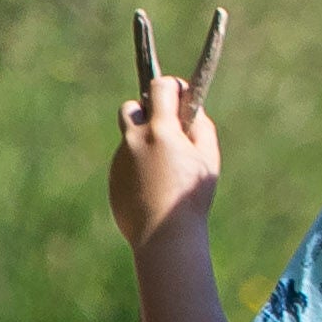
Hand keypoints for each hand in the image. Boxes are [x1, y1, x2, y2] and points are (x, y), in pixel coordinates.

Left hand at [109, 73, 221, 246]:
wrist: (163, 234)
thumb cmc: (191, 196)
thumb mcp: (207, 158)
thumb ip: (200, 126)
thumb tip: (191, 107)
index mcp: (160, 130)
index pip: (159, 87)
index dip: (171, 87)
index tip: (180, 95)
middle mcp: (135, 140)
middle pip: (132, 107)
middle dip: (147, 110)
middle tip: (165, 127)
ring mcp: (121, 160)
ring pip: (130, 139)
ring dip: (144, 143)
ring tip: (165, 170)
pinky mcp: (114, 178)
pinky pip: (126, 163)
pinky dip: (138, 167)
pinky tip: (154, 188)